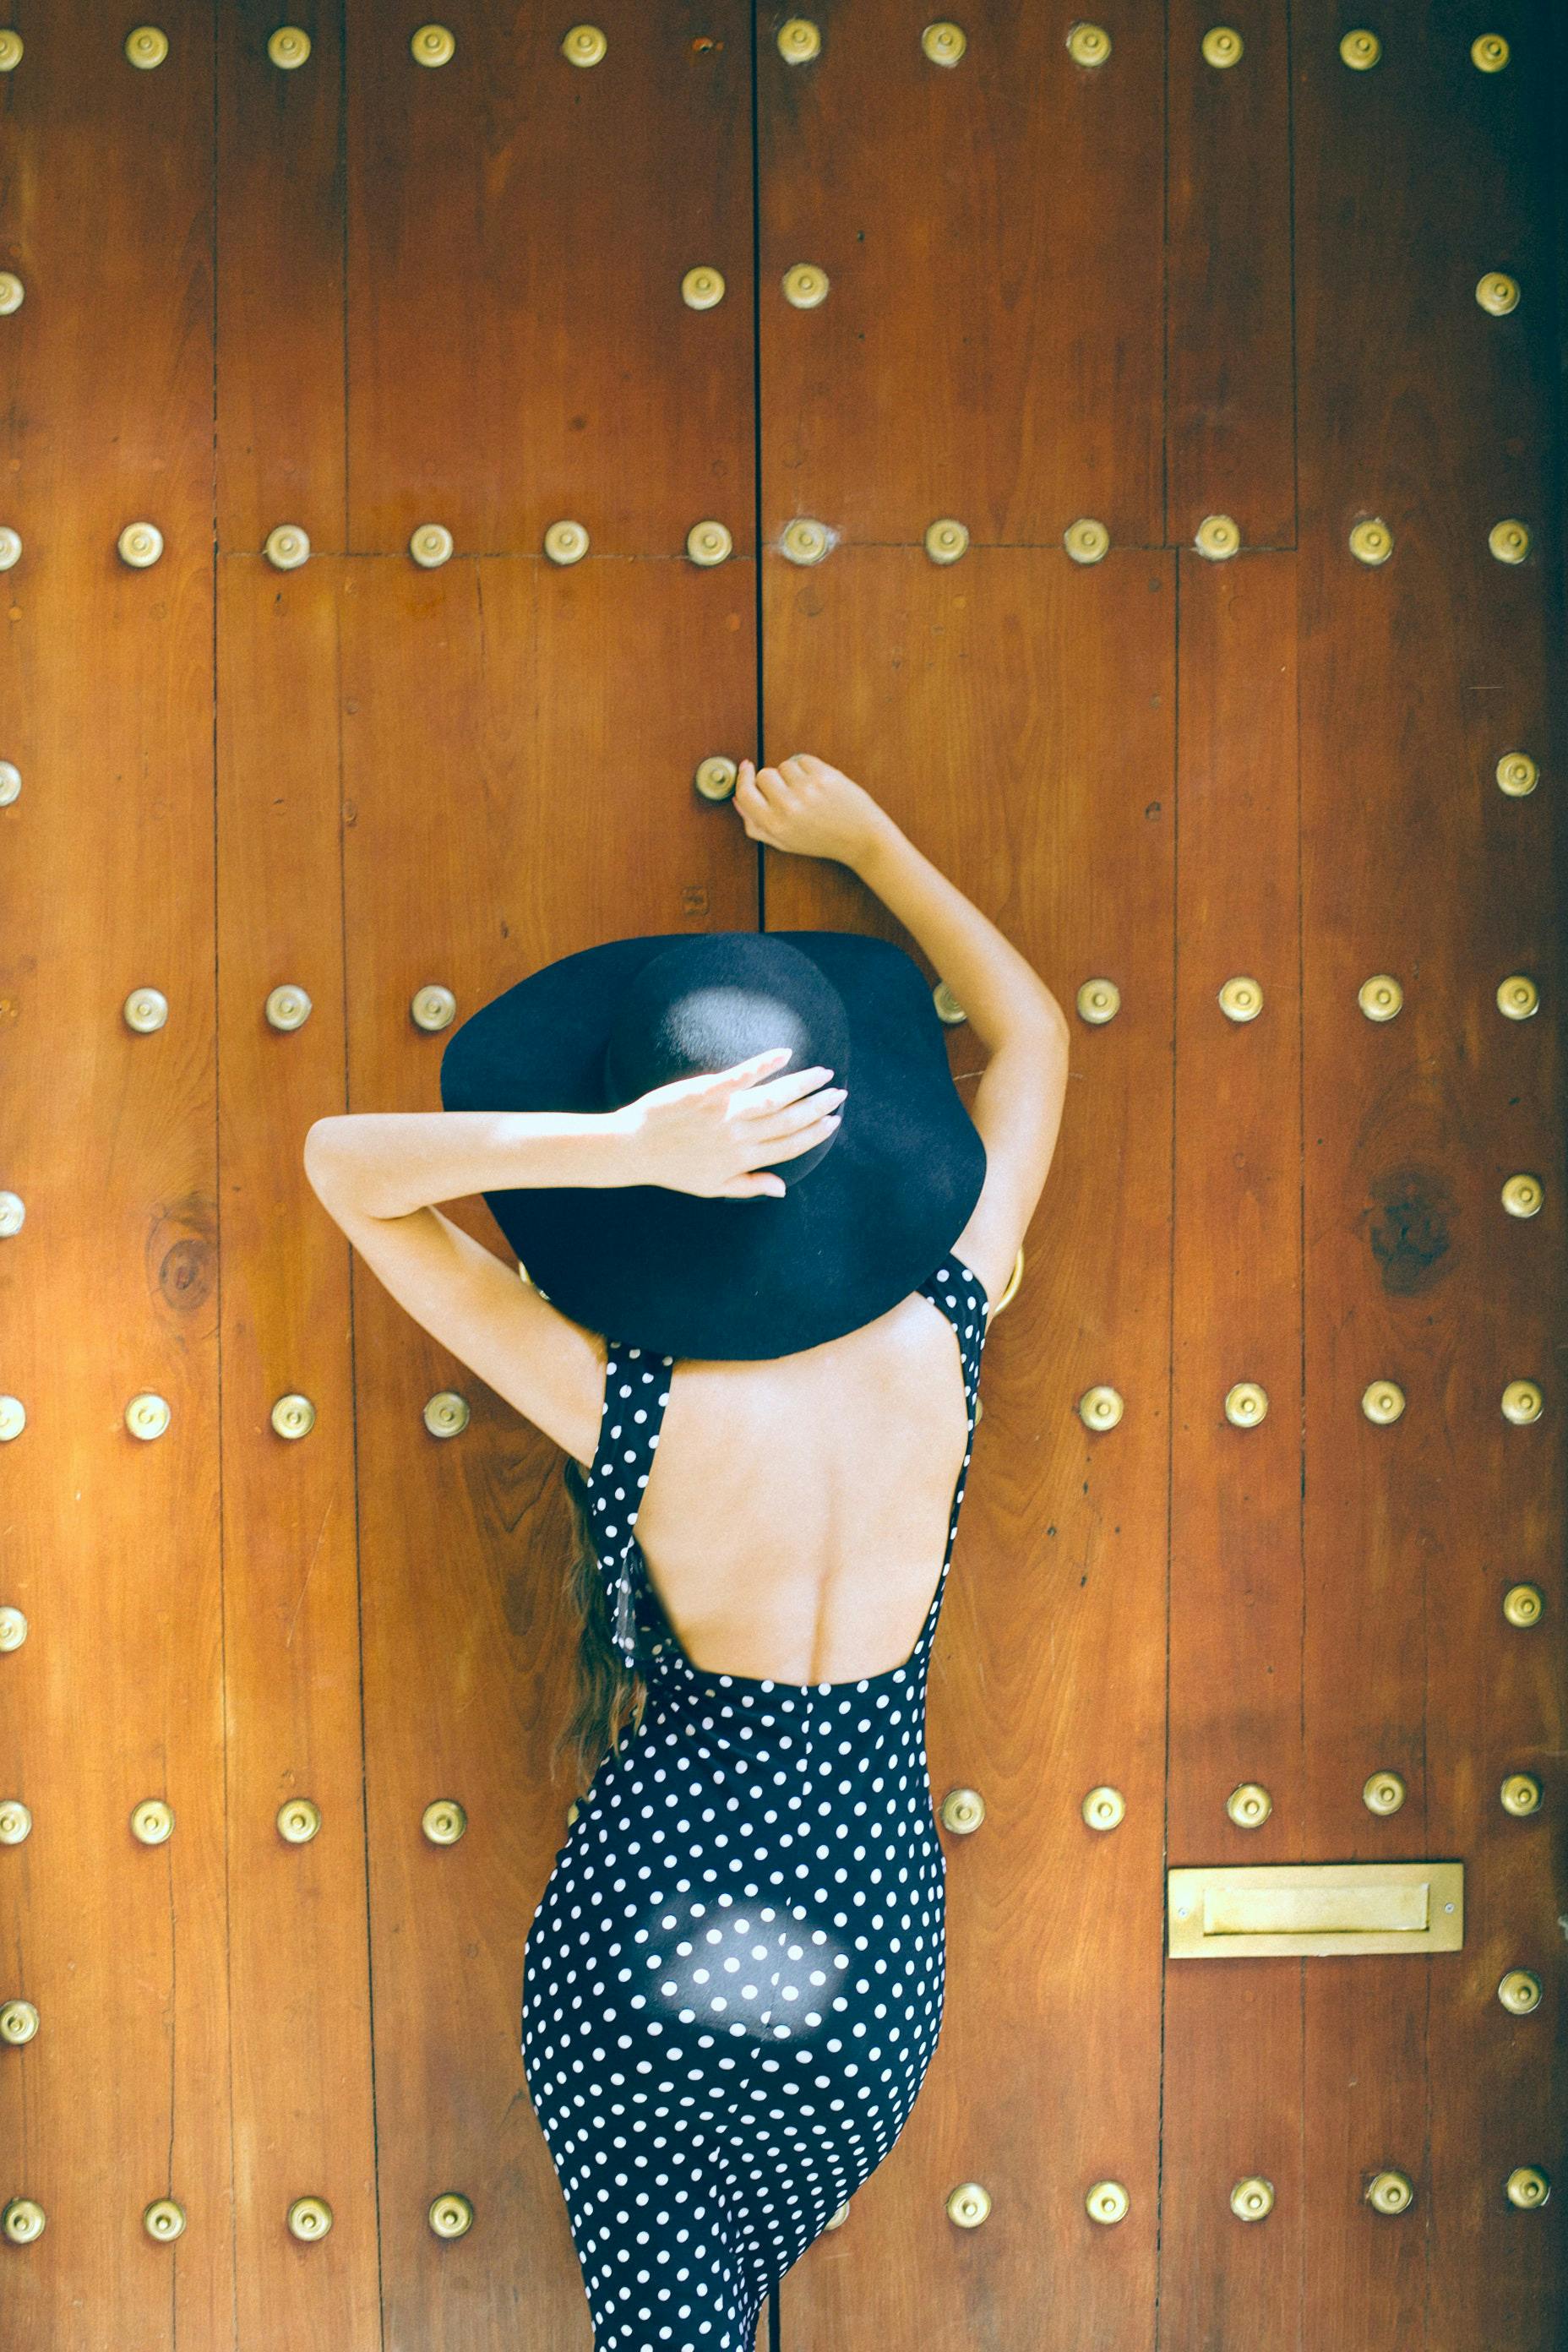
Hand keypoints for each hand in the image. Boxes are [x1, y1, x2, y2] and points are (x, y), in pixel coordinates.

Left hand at [614, 1046, 846, 1200]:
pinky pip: (741, 1076)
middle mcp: (739, 1137)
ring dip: (802, 1085)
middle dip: (817, 1107)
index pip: (790, 1145)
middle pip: (788, 1120)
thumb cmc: (673, 1168)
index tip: (833, 1122)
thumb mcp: (713, 1187)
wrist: (633, 1148)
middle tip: (839, 1094)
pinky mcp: (707, 1093)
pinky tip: (785, 1054)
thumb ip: (750, 1185)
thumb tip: (783, 1190)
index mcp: (743, 1159)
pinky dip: (764, 1065)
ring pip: (773, 1099)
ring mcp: (724, 1113)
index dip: (815, 1134)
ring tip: (823, 1074)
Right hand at [734, 753, 890, 870]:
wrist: (862, 839)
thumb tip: (737, 798)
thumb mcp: (784, 841)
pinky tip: (820, 784)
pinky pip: (803, 759)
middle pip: (764, 775)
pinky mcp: (823, 776)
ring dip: (794, 775)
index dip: (743, 778)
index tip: (746, 768)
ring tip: (810, 792)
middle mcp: (787, 807)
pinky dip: (809, 768)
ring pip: (785, 766)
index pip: (745, 793)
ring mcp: (806, 789)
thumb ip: (756, 824)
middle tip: (790, 793)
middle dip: (774, 780)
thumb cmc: (822, 841)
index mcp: (774, 825)